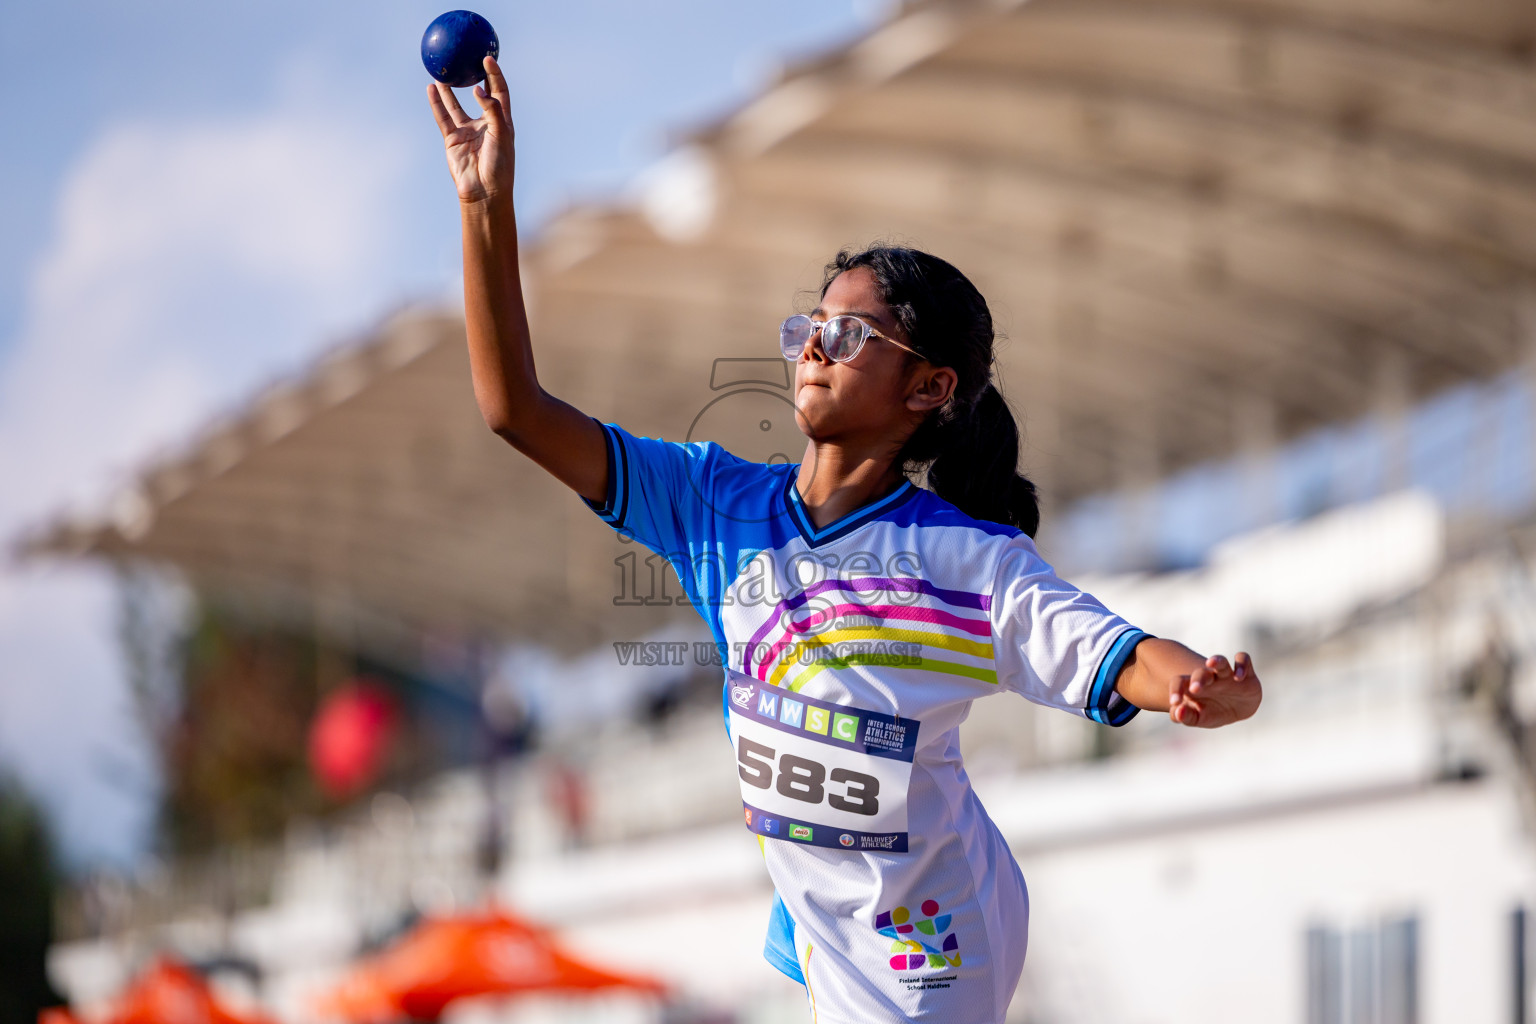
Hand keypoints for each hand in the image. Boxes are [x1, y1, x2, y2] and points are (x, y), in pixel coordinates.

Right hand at [427, 56, 513, 204]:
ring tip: (443, 72)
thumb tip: (478, 89)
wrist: (485, 191)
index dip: (495, 75)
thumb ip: (492, 110)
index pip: (499, 92)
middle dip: (474, 77)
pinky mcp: (453, 140)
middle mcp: (484, 124)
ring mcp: (467, 132)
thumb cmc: (499, 165)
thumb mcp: (501, 134)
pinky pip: (443, 117)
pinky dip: (437, 103)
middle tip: (467, 58)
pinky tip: (432, 89)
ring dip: (449, 89)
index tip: (488, 58)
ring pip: (456, 105)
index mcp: (502, 122)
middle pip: (479, 95)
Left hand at [1170, 652, 1260, 727]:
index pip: (1179, 681)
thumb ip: (1185, 716)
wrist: (1237, 710)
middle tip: (1195, 689)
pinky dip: (1242, 665)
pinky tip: (1238, 678)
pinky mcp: (1246, 673)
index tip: (1175, 702)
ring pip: (1221, 661)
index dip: (1175, 690)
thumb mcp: (1198, 718)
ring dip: (1217, 660)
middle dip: (1198, 679)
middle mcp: (1209, 677)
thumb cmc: (1212, 711)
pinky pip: (1243, 659)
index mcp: (1194, 686)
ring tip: (1210, 663)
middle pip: (1200, 672)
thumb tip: (1177, 712)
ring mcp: (1227, 674)